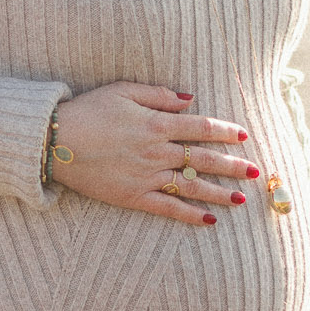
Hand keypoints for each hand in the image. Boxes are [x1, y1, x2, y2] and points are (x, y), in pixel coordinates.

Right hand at [51, 82, 257, 226]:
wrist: (55, 141)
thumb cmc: (88, 110)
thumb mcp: (123, 90)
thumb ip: (159, 94)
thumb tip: (189, 99)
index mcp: (155, 124)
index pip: (201, 128)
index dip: (225, 131)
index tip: (244, 136)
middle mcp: (156, 152)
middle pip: (203, 159)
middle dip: (232, 166)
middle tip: (255, 172)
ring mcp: (146, 177)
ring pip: (191, 186)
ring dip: (219, 193)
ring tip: (240, 199)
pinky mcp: (133, 197)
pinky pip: (167, 208)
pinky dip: (189, 215)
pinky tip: (208, 220)